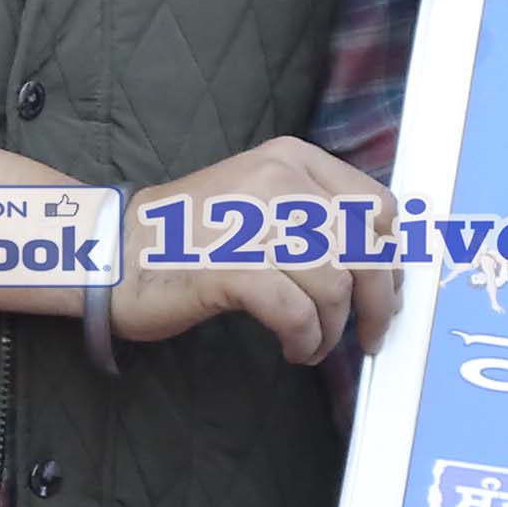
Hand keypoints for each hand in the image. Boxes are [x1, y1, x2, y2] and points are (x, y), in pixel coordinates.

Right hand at [113, 136, 402, 363]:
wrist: (115, 251)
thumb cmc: (191, 236)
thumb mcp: (261, 199)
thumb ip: (317, 216)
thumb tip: (382, 265)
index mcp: (292, 159)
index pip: (378, 206)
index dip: (392, 257)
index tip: (388, 291)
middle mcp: (278, 180)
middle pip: (366, 249)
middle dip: (377, 303)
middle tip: (370, 334)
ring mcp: (252, 221)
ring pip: (335, 286)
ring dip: (333, 330)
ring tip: (313, 343)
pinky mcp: (231, 266)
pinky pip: (297, 312)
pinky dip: (305, 339)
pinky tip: (295, 347)